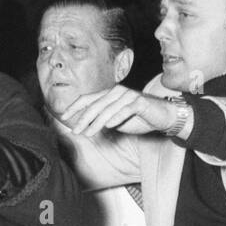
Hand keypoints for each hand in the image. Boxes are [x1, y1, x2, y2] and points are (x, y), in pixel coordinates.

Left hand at [57, 85, 177, 136]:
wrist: (162, 115)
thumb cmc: (138, 117)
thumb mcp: (116, 120)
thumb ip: (101, 120)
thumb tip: (84, 127)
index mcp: (108, 94)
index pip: (87, 98)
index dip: (74, 107)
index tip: (63, 117)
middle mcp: (116, 92)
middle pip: (94, 105)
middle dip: (82, 119)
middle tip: (75, 131)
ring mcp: (128, 96)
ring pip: (107, 109)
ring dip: (96, 122)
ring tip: (88, 133)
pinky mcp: (139, 102)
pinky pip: (125, 110)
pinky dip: (116, 117)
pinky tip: (109, 126)